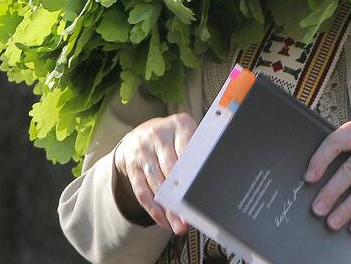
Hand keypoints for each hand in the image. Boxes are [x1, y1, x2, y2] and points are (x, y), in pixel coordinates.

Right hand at [112, 113, 196, 234]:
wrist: (141, 132)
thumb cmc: (175, 137)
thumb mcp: (188, 132)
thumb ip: (202, 147)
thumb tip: (219, 168)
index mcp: (179, 124)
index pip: (188, 149)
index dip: (194, 172)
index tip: (201, 190)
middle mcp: (158, 135)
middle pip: (172, 169)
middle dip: (181, 195)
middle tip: (191, 215)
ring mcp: (143, 151)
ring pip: (156, 183)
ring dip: (168, 207)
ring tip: (179, 225)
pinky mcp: (132, 166)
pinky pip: (141, 191)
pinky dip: (153, 209)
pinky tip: (163, 221)